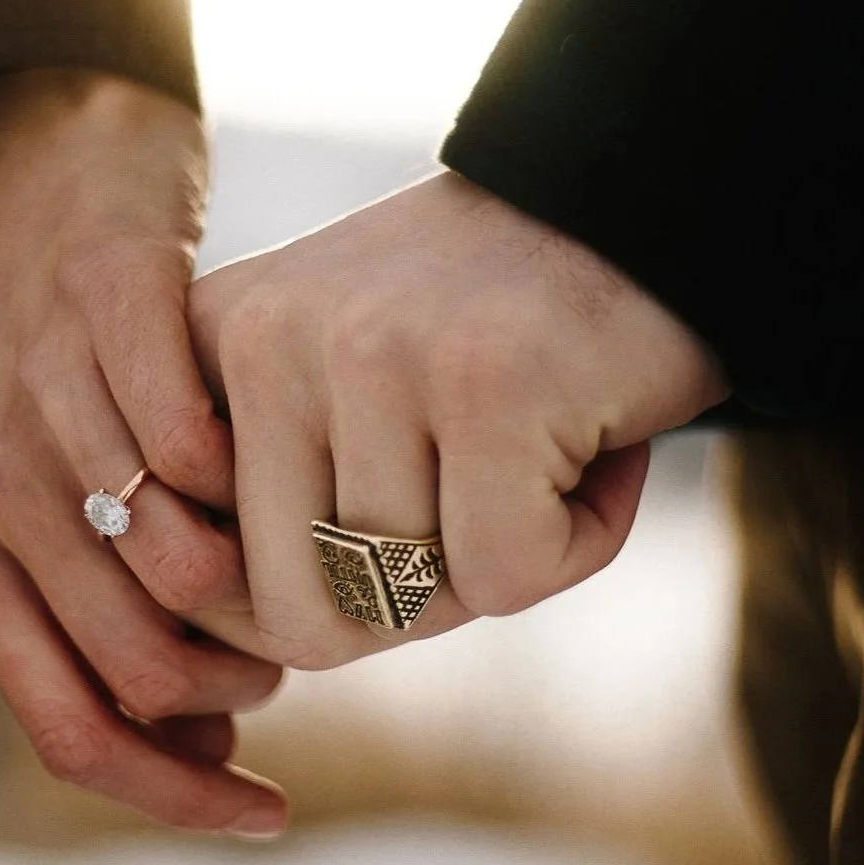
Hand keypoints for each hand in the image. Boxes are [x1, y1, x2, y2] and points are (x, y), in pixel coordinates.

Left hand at [0, 70, 288, 836]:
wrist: (57, 182)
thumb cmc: (86, 373)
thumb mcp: (69, 504)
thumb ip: (116, 619)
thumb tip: (203, 745)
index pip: (68, 733)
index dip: (174, 799)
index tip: (269, 817)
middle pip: (131, 671)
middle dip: (237, 691)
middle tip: (296, 656)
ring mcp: (38, 397)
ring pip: (170, 570)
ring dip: (260, 593)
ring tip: (299, 565)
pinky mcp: (102, 307)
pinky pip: (187, 440)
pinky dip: (251, 473)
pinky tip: (283, 465)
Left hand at [187, 170, 727, 669]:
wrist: (648, 201)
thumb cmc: (496, 339)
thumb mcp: (346, 397)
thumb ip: (273, 512)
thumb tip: (250, 663)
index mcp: (215, 345)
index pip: (215, 587)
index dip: (329, 602)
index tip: (409, 511)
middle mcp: (268, 340)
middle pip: (308, 617)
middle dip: (418, 605)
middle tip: (487, 505)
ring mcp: (371, 355)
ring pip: (413, 601)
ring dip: (508, 559)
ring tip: (542, 447)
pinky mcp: (485, 384)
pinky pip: (509, 577)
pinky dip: (580, 544)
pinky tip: (597, 443)